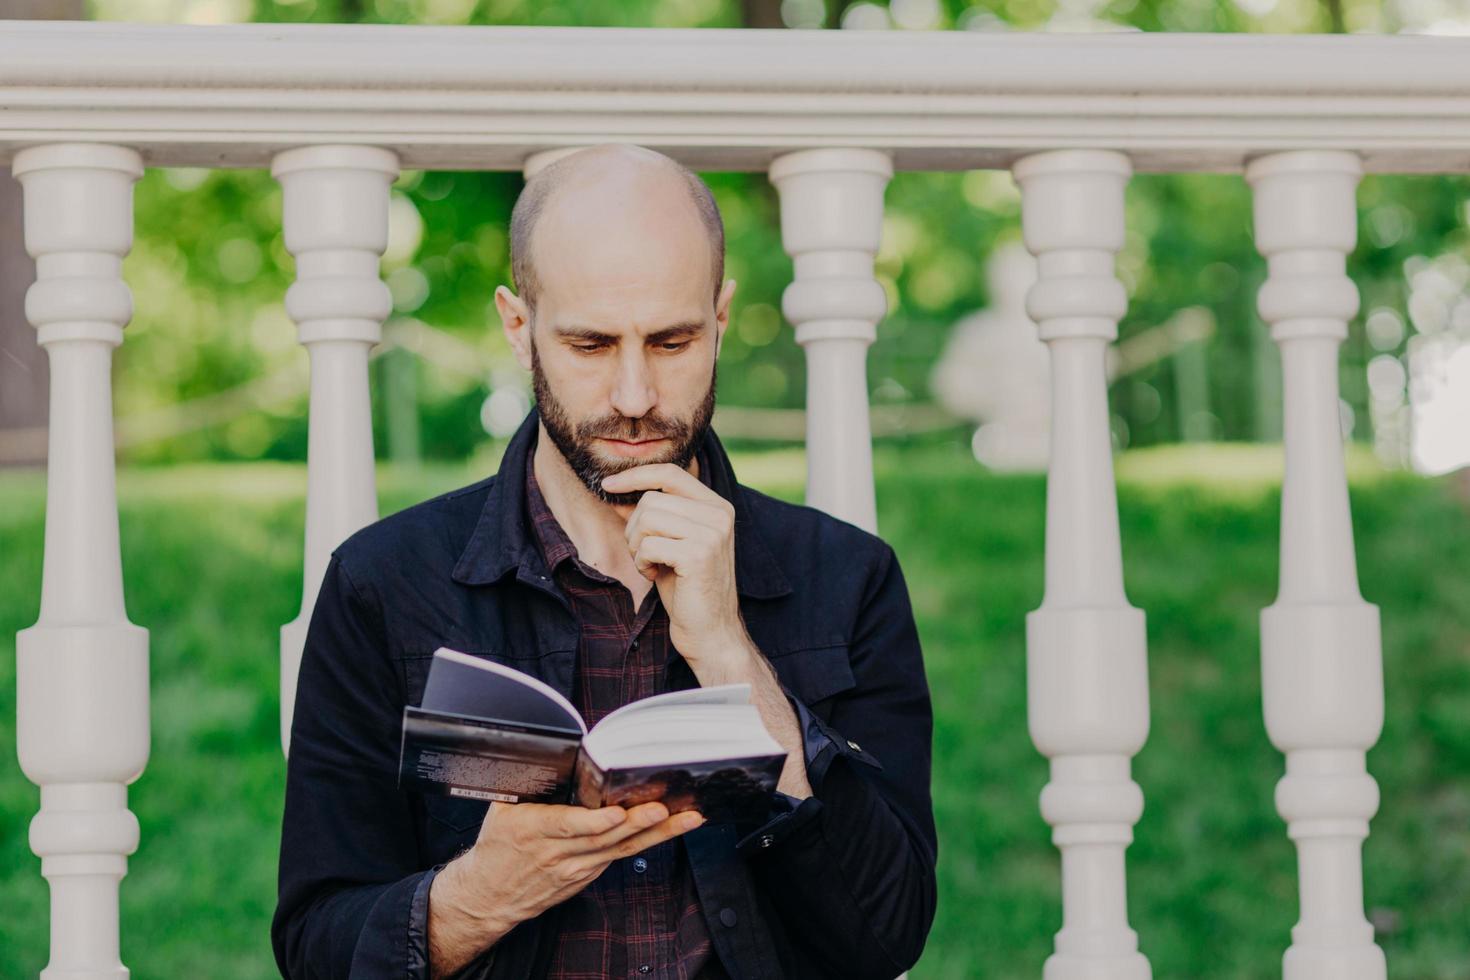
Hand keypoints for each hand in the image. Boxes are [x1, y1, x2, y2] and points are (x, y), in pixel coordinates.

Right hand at [451, 801, 703, 931]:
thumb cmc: (498, 846)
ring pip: (621, 850)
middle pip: (604, 838)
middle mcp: (558, 853)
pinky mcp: (588, 876)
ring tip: (687, 818)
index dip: (595, 822)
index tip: (617, 813)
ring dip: (657, 834)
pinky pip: (620, 856)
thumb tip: (553, 752)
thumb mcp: (502, 810)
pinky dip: (647, 842)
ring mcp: (577, 869)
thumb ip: (529, 785)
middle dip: (637, 822)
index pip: (568, 826)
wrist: (489, 896)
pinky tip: (671, 828)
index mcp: (533, 830)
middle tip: (664, 808)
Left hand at [601, 463, 748, 676]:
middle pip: (651, 499)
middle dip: (634, 528)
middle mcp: (719, 514)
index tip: (608, 485)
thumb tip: (617, 489)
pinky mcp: (699, 555)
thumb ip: (651, 515)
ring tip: (651, 565)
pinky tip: (656, 576)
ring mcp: (711, 533)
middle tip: (644, 554)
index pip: (670, 472)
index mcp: (716, 506)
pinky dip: (642, 563)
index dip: (635, 475)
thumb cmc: (687, 589)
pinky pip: (648, 545)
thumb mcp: (668, 544)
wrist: (710, 632)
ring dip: (637, 546)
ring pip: (647, 519)